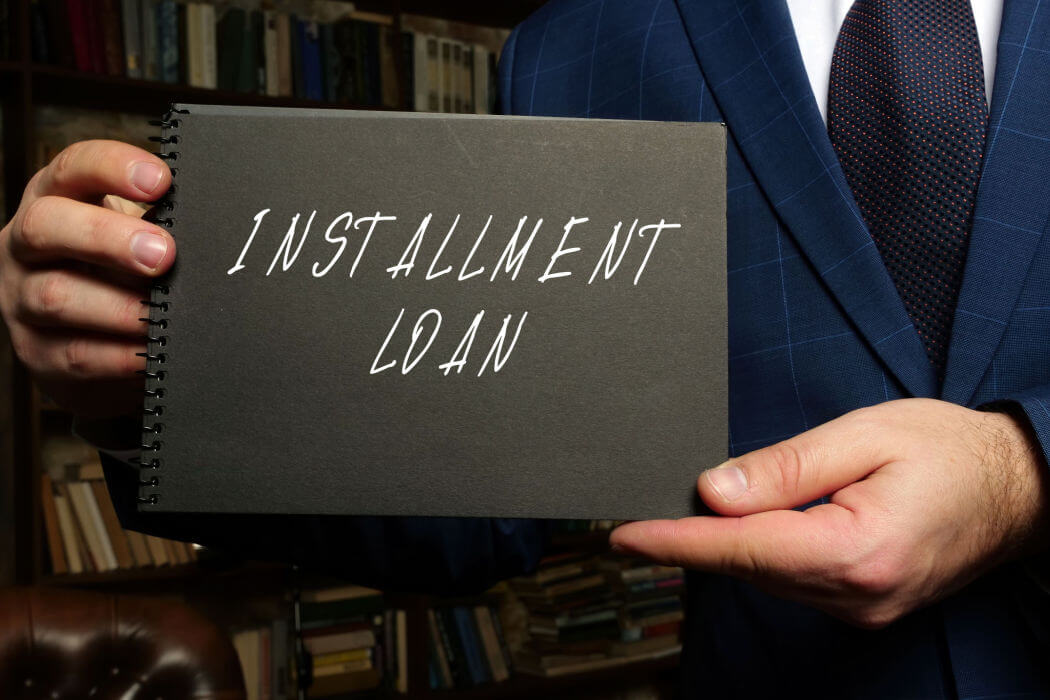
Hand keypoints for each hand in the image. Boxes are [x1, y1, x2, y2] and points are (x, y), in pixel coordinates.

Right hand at [0, 140, 174, 416]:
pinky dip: (120, 355)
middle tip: (163, 254)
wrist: (102, 346)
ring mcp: (22, 299)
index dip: (113, 168)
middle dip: (107, 238)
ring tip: (159, 312)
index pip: (73, 168)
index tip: (161, 180)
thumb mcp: (138, 237)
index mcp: (58, 200)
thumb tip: (208, 223)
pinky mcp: (38, 352)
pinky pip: (76, 354)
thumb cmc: (125, 275)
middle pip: (46, 226)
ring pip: (56, 296)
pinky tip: (151, 351)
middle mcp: (28, 245)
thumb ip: (161, 224)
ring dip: (117, 306)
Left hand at [610, 399, 1049, 627]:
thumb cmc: (947, 450)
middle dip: (695, 538)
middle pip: (748, 567)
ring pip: (767, 577)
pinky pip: (793, 582)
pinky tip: (755, 524)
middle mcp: (855, 595)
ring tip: (700, 508)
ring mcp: (862, 609)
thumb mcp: (863, 435)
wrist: (1017, 488)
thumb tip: (714, 491)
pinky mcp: (863, 606)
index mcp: (856, 550)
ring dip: (729, 545)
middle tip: (649, 506)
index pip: (742, 549)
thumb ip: (785, 467)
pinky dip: (763, 554)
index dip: (676, 542)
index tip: (624, 538)